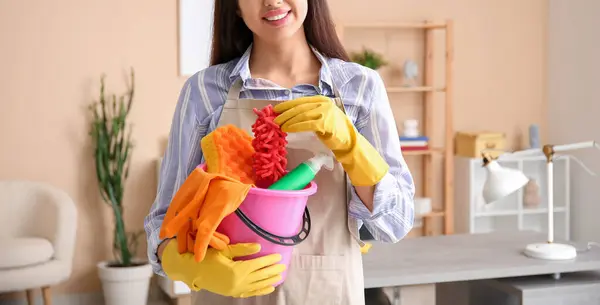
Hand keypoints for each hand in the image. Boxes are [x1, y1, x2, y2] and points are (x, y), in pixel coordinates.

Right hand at [161, 241, 284, 297]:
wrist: (190, 270)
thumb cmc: (206, 257)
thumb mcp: (224, 250)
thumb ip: (242, 249)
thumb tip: (258, 246)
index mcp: (236, 270)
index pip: (258, 264)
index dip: (269, 260)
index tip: (278, 256)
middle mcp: (237, 282)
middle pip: (260, 276)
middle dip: (273, 270)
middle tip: (284, 265)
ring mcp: (235, 289)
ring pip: (257, 285)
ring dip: (269, 280)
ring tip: (280, 276)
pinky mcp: (232, 293)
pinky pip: (250, 293)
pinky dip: (260, 291)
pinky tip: (269, 288)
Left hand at [274, 96, 388, 185]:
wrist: (349, 141)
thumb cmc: (334, 130)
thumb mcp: (321, 116)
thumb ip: (309, 113)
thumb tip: (290, 115)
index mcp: (321, 100)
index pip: (300, 101)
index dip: (287, 105)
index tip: (276, 110)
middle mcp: (323, 103)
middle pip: (299, 107)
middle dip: (285, 113)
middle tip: (275, 119)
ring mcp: (325, 112)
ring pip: (301, 115)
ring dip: (288, 120)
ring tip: (279, 125)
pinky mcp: (325, 123)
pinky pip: (306, 124)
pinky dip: (295, 126)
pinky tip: (288, 129)